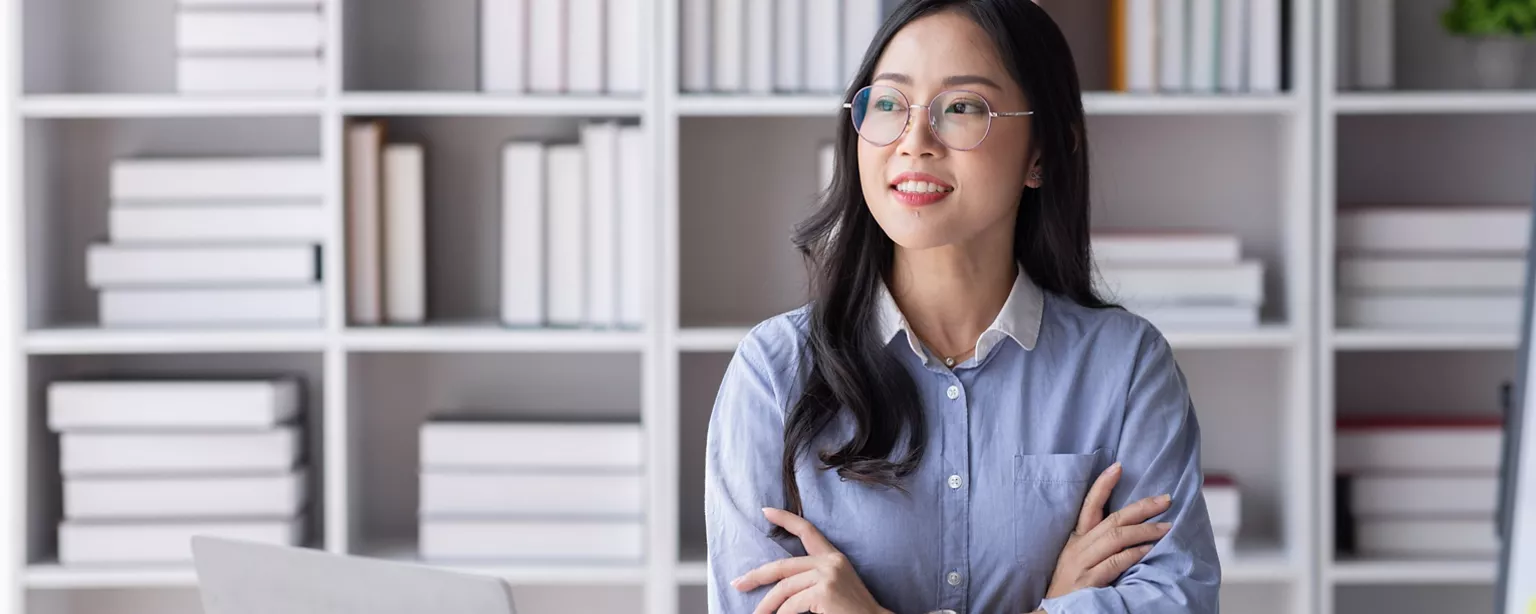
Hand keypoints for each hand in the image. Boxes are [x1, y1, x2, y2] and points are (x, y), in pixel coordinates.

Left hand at [731, 507, 892, 613]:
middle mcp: (831, 561)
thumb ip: (812, 578)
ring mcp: (828, 575)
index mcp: (834, 557)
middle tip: (738, 583)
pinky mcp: (824, 591)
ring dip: (767, 605)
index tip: (765, 511)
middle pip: (783, 565)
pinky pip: (792, 604)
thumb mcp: (832, 587)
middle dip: (756, 576)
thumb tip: (780, 584)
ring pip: (784, 588)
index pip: (807, 531)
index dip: (785, 519)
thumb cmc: (852, 610)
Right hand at [1044, 462, 1173, 599]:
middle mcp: (1078, 547)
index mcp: (1076, 538)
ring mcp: (1082, 564)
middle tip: (1165, 500)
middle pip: (1112, 520)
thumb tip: (1126, 526)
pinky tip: (1149, 549)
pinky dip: (1133, 554)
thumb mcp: (1077, 558)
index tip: (1118, 467)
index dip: (1102, 485)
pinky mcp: (1089, 582)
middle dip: (1141, 508)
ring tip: (1166, 526)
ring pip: (1116, 538)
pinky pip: (1114, 563)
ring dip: (1144, 530)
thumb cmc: (1070, 585)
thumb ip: (1096, 542)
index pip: (1089, 505)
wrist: (1054, 612)